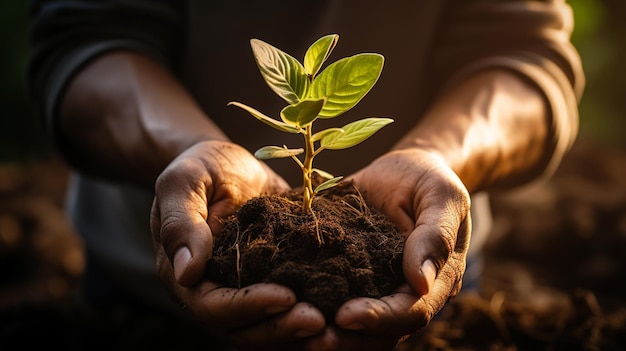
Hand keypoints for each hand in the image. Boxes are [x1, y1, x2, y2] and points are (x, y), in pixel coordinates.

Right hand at [150, 140, 325, 348]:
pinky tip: (342, 303)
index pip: (215, 306)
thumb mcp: (184, 183)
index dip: (249, 307)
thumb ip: (181, 223)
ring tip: (333, 322)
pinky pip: (292, 306)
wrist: (229, 163)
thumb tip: (187, 272)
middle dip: (281, 327)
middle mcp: (218, 292)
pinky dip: (315, 308)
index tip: (285, 297)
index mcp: (188, 277)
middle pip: (247, 329)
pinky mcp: (277, 279)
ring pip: (271, 326)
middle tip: (318, 321)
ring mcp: (249, 290)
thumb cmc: (201, 168)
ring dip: (299, 329)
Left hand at [307, 148, 470, 349]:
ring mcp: (374, 286)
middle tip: (310, 337)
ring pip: (353, 325)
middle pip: (379, 332)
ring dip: (325, 331)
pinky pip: (332, 295)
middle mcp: (403, 292)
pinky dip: (310, 303)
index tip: (345, 316)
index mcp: (435, 281)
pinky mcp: (349, 274)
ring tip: (291, 324)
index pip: (411, 313)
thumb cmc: (429, 180)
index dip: (379, 319)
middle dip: (346, 339)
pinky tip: (281, 301)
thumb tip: (421, 282)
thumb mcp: (441, 197)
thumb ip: (435, 235)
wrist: (405, 169)